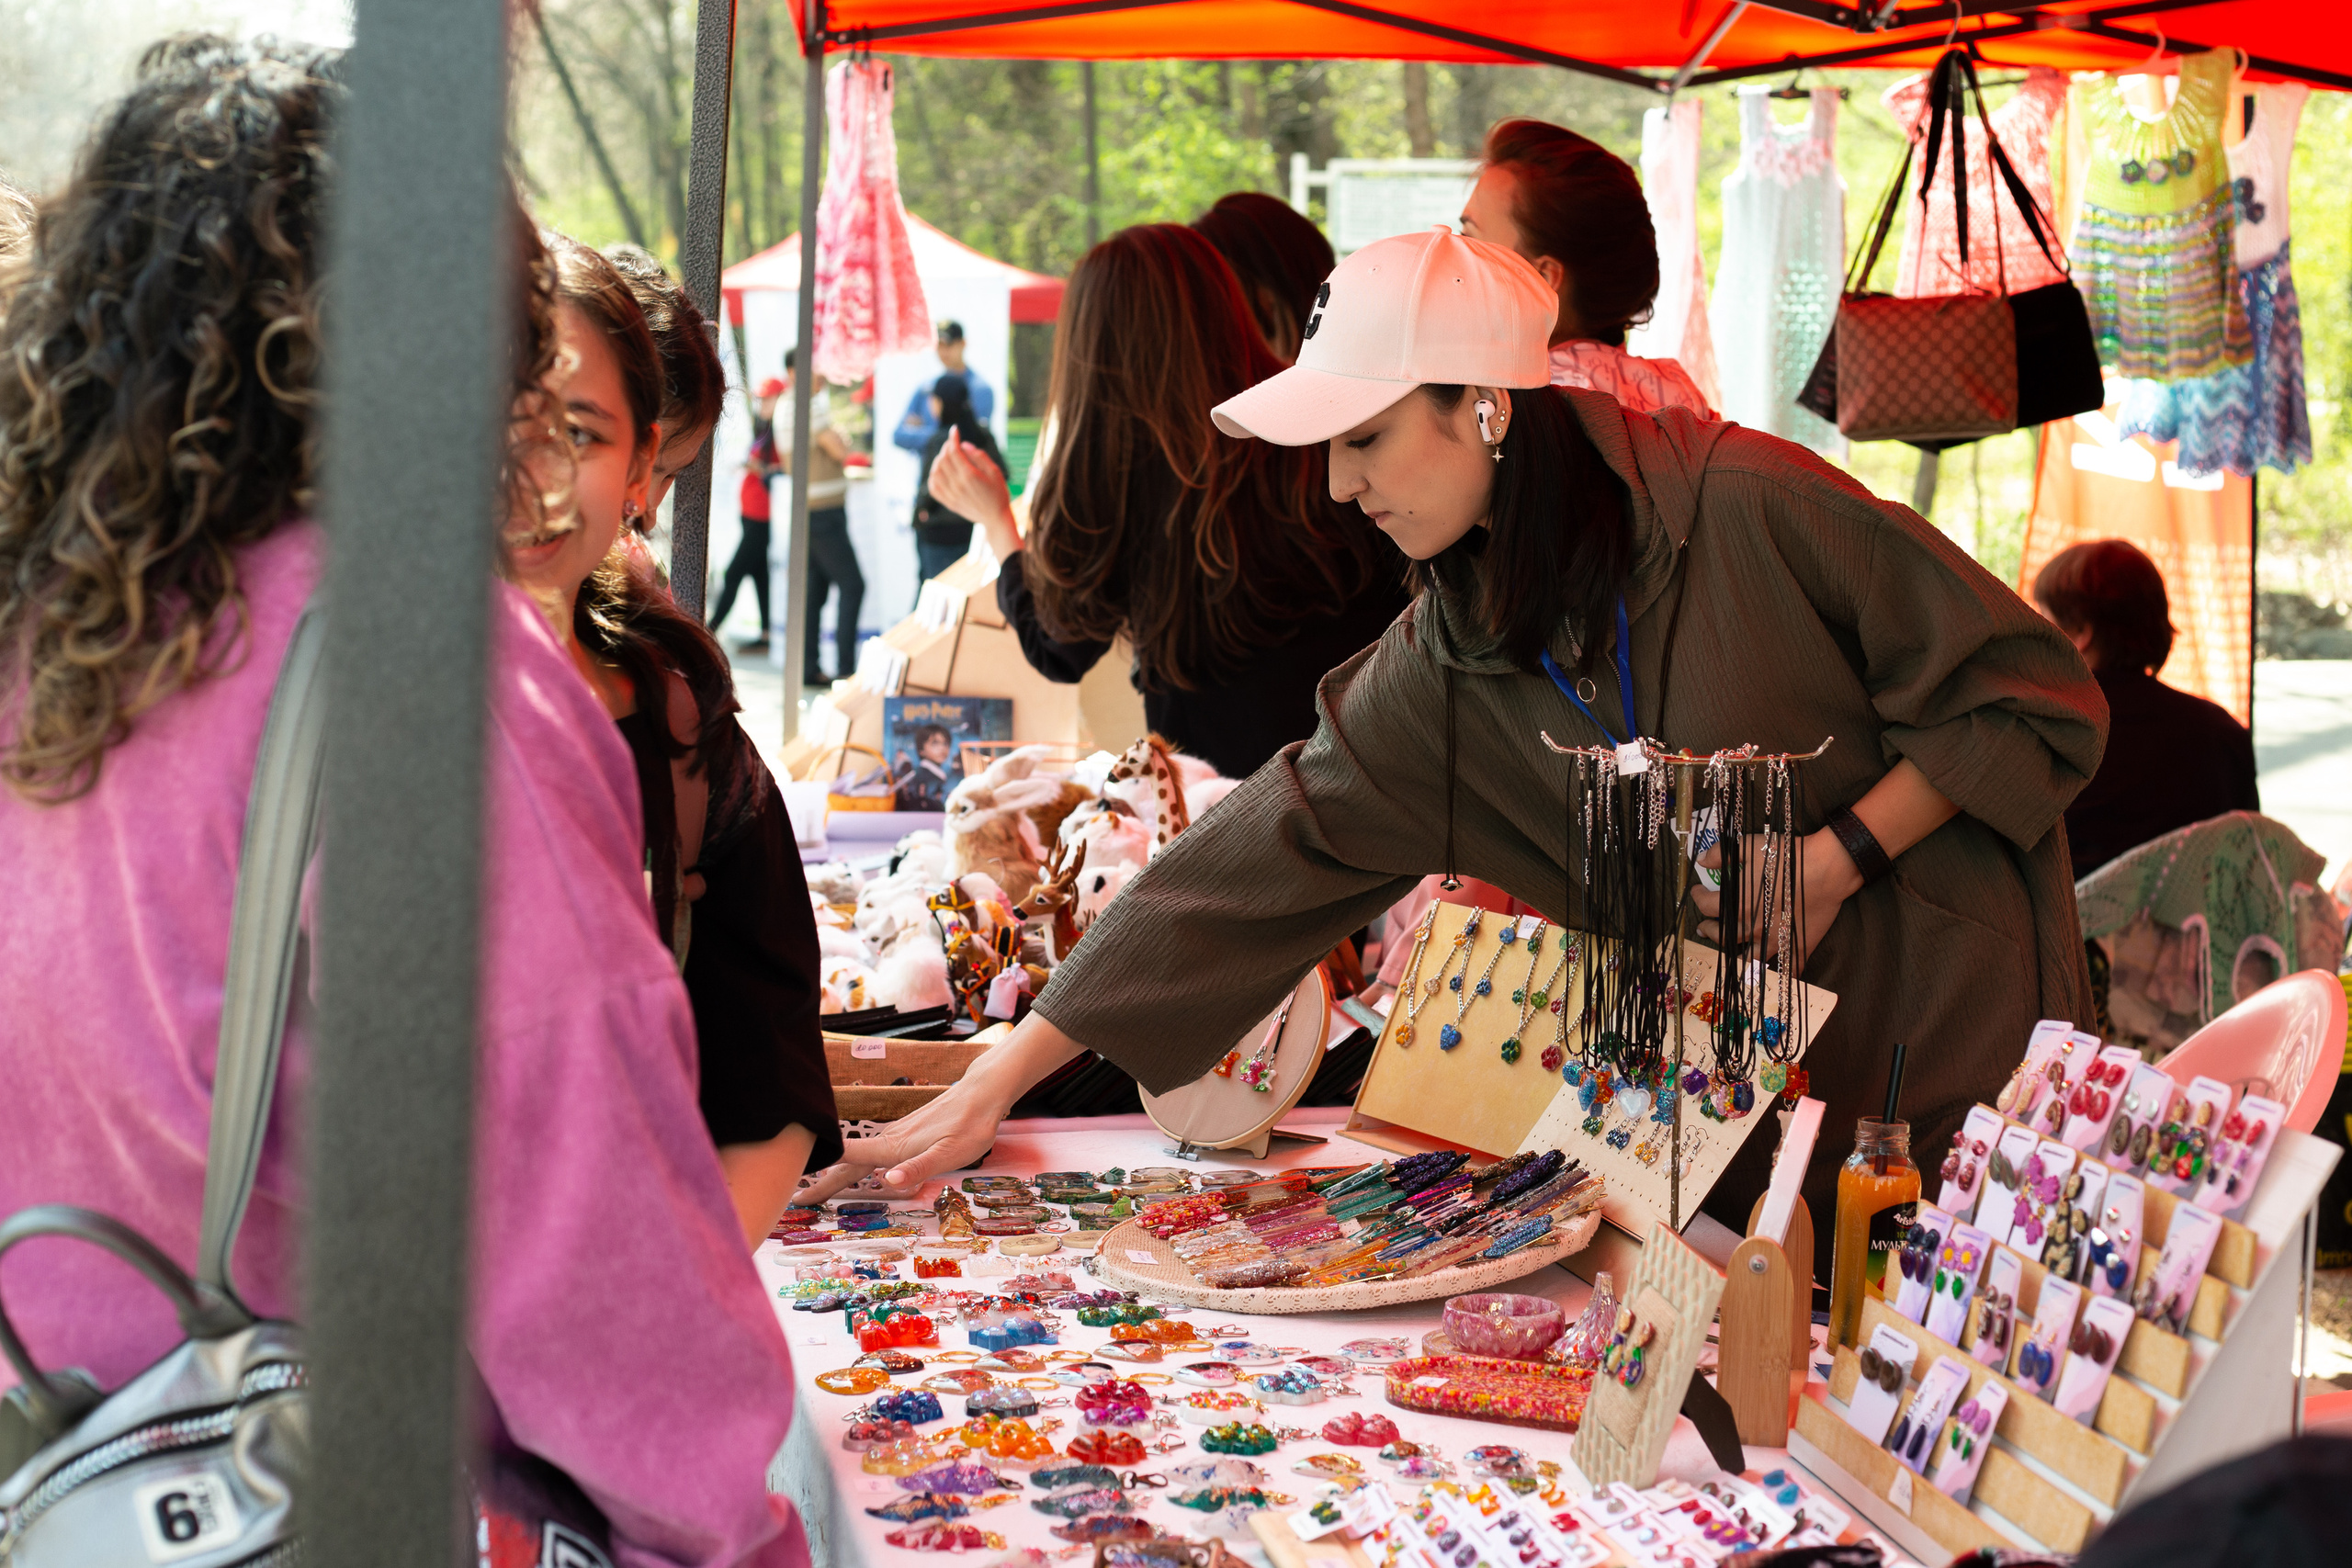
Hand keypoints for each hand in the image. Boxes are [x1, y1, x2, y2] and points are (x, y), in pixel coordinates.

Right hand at [796, 1013, 1086, 1202]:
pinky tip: (858, 1168)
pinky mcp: (905, 1132)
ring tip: (816, 1188)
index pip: (848, 1162)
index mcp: (894, 1148)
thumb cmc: (970, 1125)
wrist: (983, 1094)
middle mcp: (889, 1140)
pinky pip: (871, 1151)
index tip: (798, 1193)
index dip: (823, 1178)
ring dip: (835, 1172)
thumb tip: (888, 1180)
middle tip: (797, 1199)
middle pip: (847, 1163)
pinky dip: (855, 1162)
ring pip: (857, 1157)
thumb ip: (920, 1167)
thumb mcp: (950, 1153)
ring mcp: (896, 1134)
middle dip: (822, 1181)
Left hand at [927, 430, 1019, 557]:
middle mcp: (957, 485)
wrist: (995, 518)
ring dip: (939, 460)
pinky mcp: (948, 502)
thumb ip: (979, 456)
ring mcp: (951, 495)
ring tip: (947, 457)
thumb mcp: (995, 471)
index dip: (953, 438)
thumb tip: (963, 445)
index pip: (953, 451)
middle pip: (943, 459)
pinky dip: (933, 476)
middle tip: (954, 444)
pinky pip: (933, 487)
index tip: (955, 430)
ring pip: (935, 472)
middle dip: (947, 447)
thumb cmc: (998, 493)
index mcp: (970, 475)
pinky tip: (940, 471)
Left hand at [1690, 827, 1860, 972]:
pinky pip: (1786, 968)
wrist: (1826, 868)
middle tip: (1703, 926)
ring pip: (1747, 956)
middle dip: (1708, 930)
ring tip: (1729, 948)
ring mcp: (1774, 940)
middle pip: (1722, 936)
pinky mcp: (1796, 946)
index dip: (1697, 897)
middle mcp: (1752, 927)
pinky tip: (1772, 974)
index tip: (1697, 891)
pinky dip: (1778, 974)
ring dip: (1734, 953)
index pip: (1705, 905)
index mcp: (1738, 904)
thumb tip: (1702, 859)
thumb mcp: (1751, 846)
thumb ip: (1723, 853)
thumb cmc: (1788, 856)